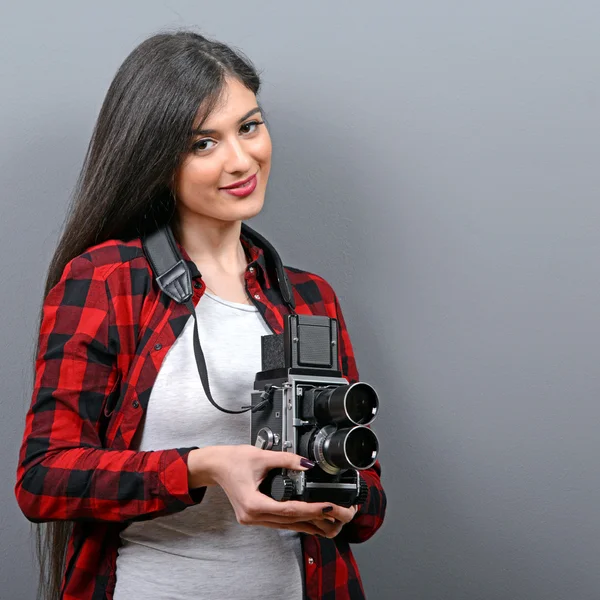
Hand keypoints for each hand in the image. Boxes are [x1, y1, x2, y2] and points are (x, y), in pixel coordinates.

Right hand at [188, 444, 353, 535]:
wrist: (214, 465)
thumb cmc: (231, 460)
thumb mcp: (261, 456)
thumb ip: (286, 459)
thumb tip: (307, 463)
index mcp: (253, 504)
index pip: (291, 510)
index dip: (313, 509)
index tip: (331, 507)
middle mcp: (254, 517)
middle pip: (293, 522)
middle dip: (320, 519)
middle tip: (342, 515)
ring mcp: (254, 519)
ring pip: (289, 526)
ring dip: (312, 524)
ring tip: (335, 521)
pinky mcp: (256, 516)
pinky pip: (282, 523)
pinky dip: (299, 521)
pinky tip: (313, 521)